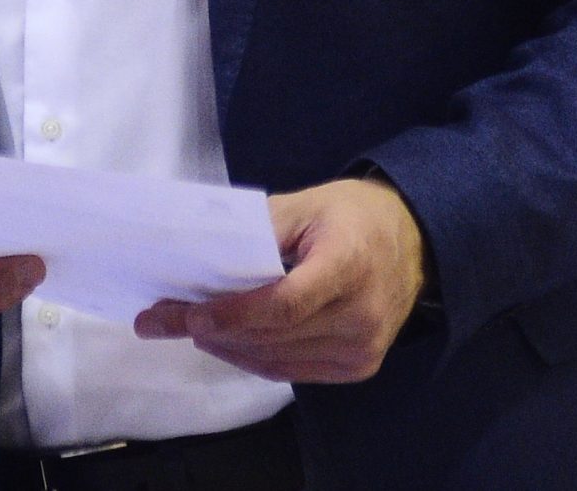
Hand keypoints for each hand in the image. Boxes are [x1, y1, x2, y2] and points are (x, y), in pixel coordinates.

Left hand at [132, 177, 427, 382]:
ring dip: (227, 347)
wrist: (416, 242)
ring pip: (277, 360)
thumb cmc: (354, 216)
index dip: (234, 315)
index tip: (190, 315)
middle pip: (273, 336)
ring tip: (187, 327)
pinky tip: (228, 341)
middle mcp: (360, 314)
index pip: (284, 305)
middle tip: (160, 319)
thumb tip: (199, 257)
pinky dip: (254, 358)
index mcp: (349, 264)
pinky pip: (293, 371)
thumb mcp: (306, 204)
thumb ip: (258, 230)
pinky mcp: (359, 366)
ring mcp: (363, 347)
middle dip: (211, 330)